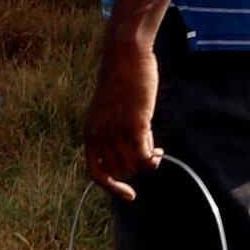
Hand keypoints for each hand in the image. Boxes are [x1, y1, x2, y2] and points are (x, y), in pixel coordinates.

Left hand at [84, 24, 162, 199]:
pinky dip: (153, 158)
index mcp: (90, 133)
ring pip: (133, 166)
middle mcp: (100, 135)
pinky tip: (159, 149)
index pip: (96, 173)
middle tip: (148, 156)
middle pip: (119, 172)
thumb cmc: (121, 80)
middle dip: (135, 170)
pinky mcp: (135, 124)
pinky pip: (144, 156)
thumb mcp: (110, 111)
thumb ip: (115, 132)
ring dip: (146, 164)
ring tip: (155, 151)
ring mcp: (117, 131)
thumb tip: (135, 156)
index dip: (112, 187)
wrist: (126, 55)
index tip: (131, 194)